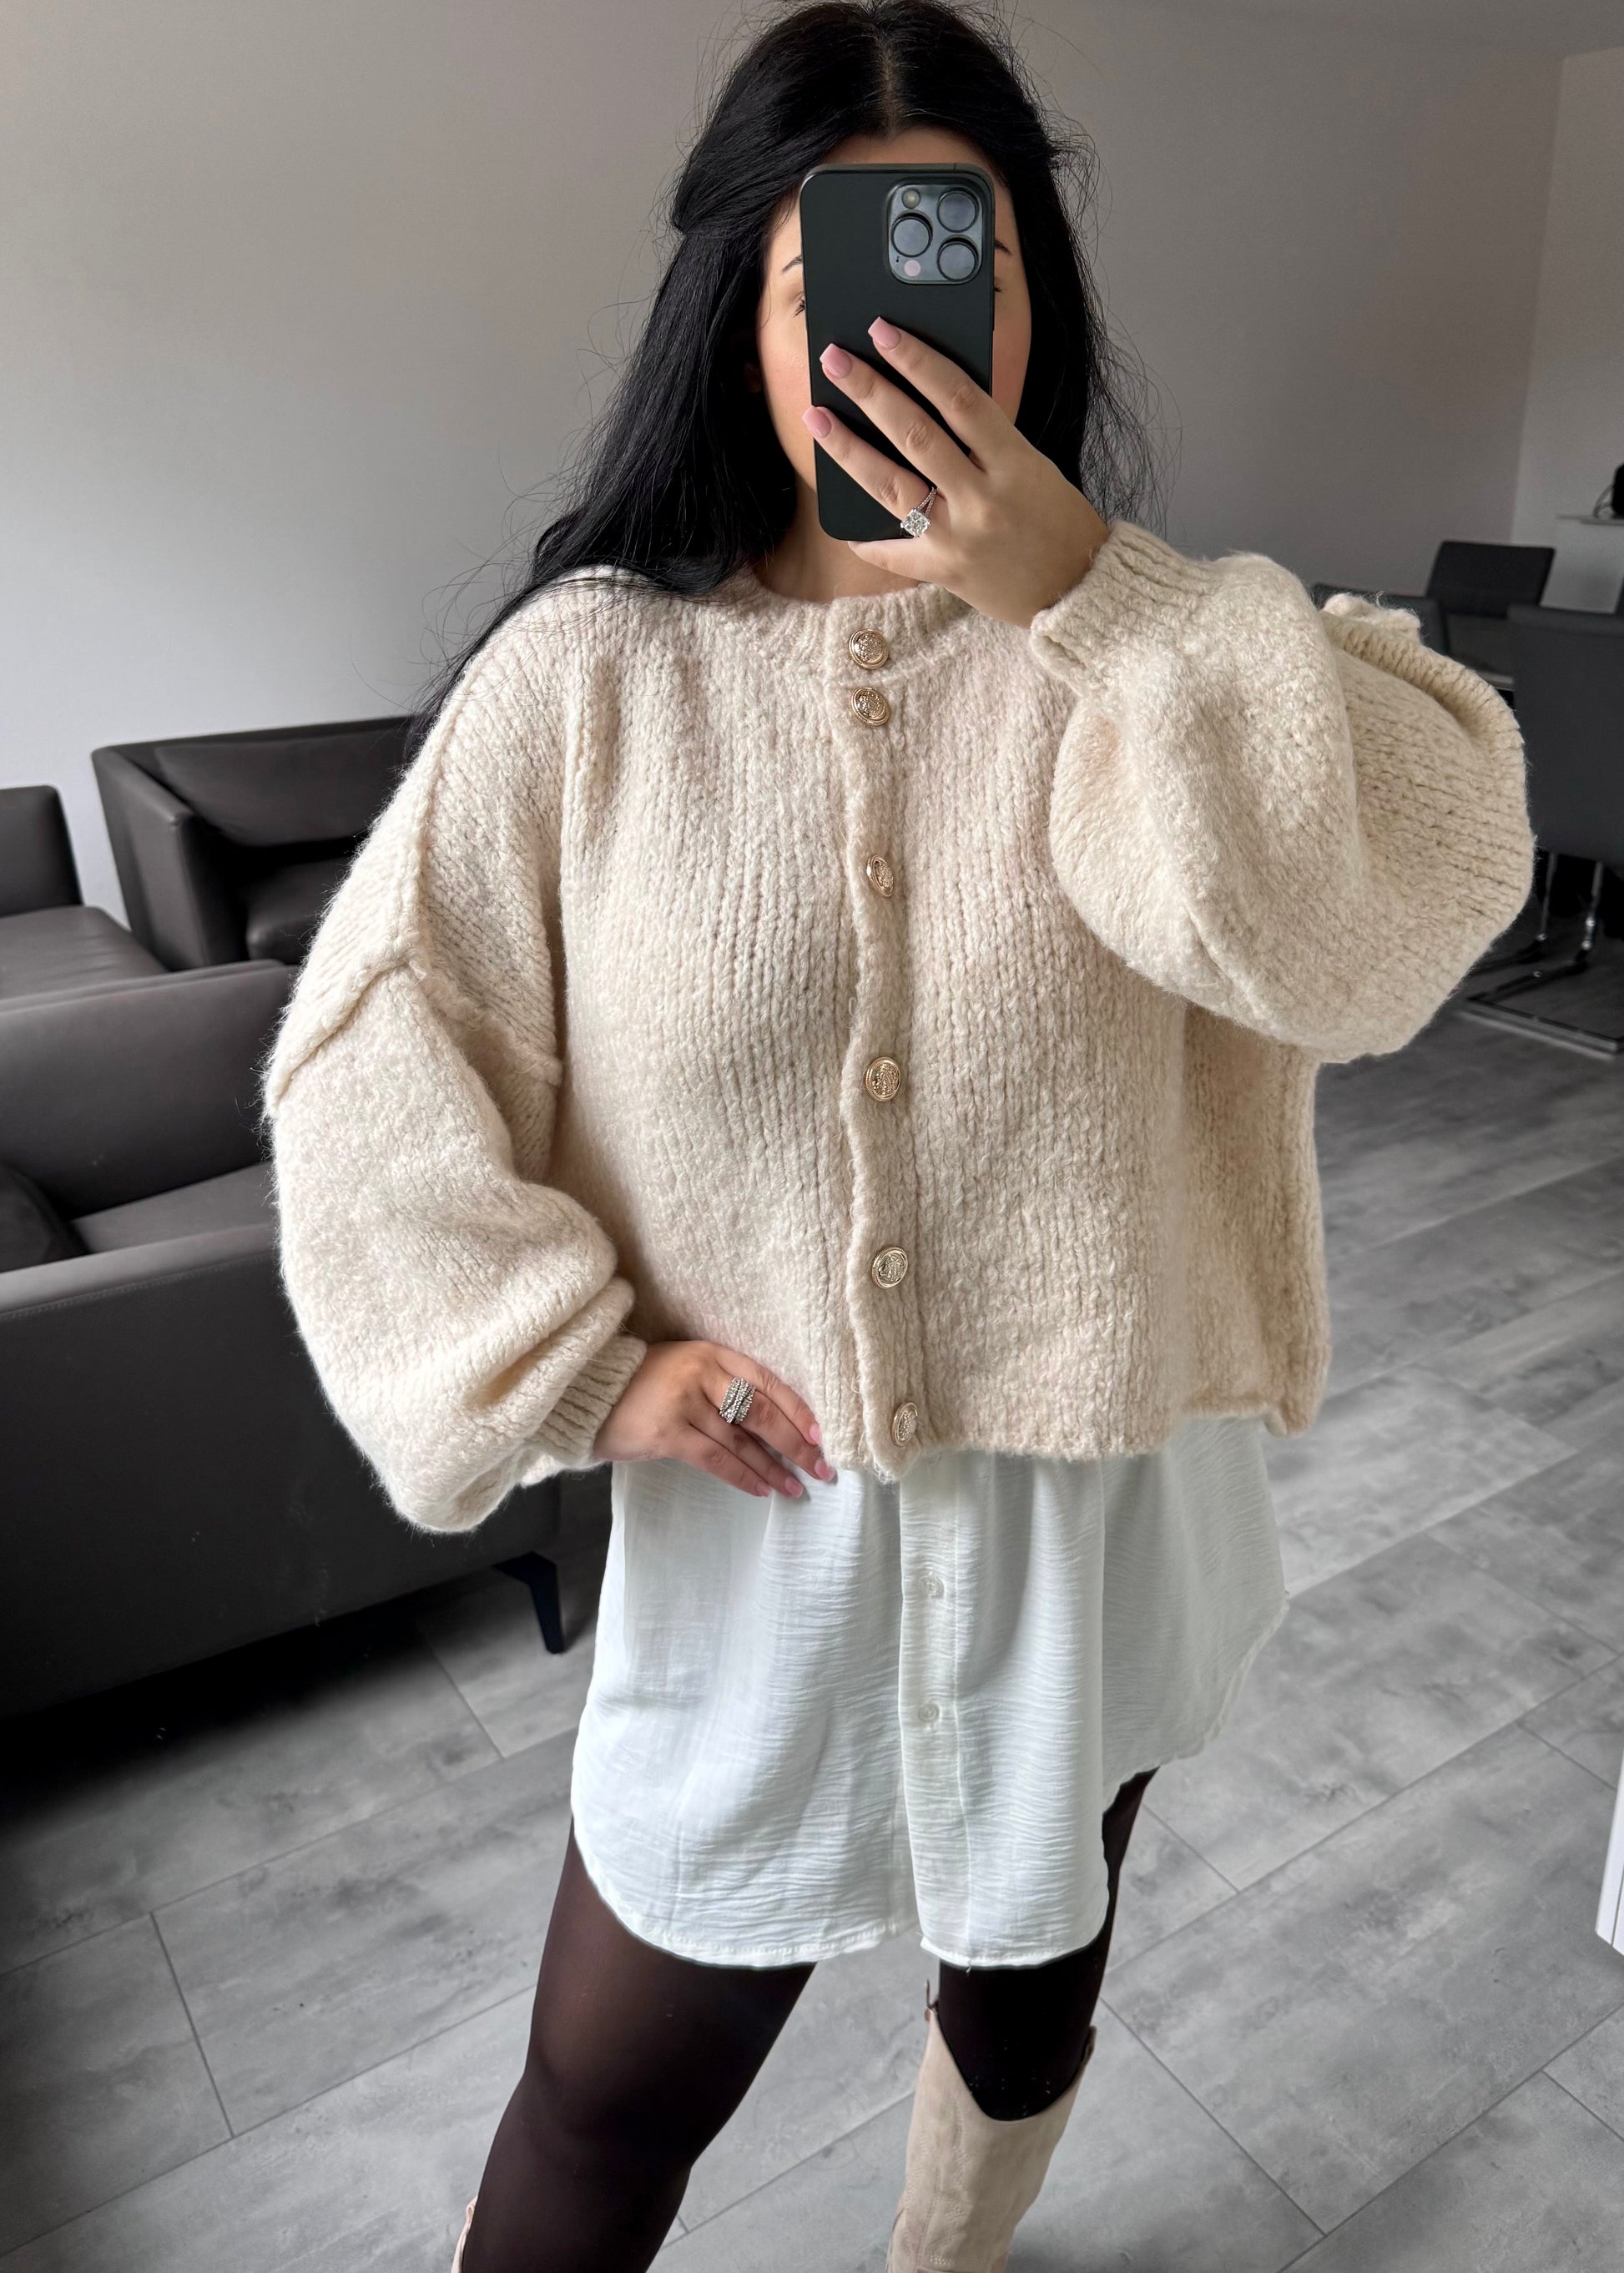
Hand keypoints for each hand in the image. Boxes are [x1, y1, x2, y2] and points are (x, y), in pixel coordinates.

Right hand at [591, 1340, 835, 1499]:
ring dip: (773, 1467)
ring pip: (742, 1440)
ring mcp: (684, 1402)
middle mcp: (702, 1373)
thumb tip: (772, 1426)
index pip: (767, 1381)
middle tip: (822, 1467)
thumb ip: (723, 1388)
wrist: (591, 1392)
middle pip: (761, 1412)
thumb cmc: (644, 1385)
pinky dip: (742, 1476)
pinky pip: (716, 1459)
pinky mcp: (667, 1432)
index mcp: (713, 1353)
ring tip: (796, 1487)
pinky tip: (762, 1489)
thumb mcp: (687, 1371)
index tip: (821, 1435)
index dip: (797, 1409)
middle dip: (795, 1443)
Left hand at [803, 318, 1110, 628]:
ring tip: (817, 416)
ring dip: (848, 447)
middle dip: (870, 390)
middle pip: (915, 434)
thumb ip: (987, 438)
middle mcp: (984, 498)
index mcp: (1015, 462)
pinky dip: (866, 537)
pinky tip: (841, 517)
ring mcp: (960, 537)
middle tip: (835, 358)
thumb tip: (931, 396)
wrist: (1078, 590)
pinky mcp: (944, 571)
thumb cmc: (1057, 520)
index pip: (960, 398)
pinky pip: (894, 552)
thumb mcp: (1033, 466)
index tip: (883, 331)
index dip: (918, 360)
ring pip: (892, 485)